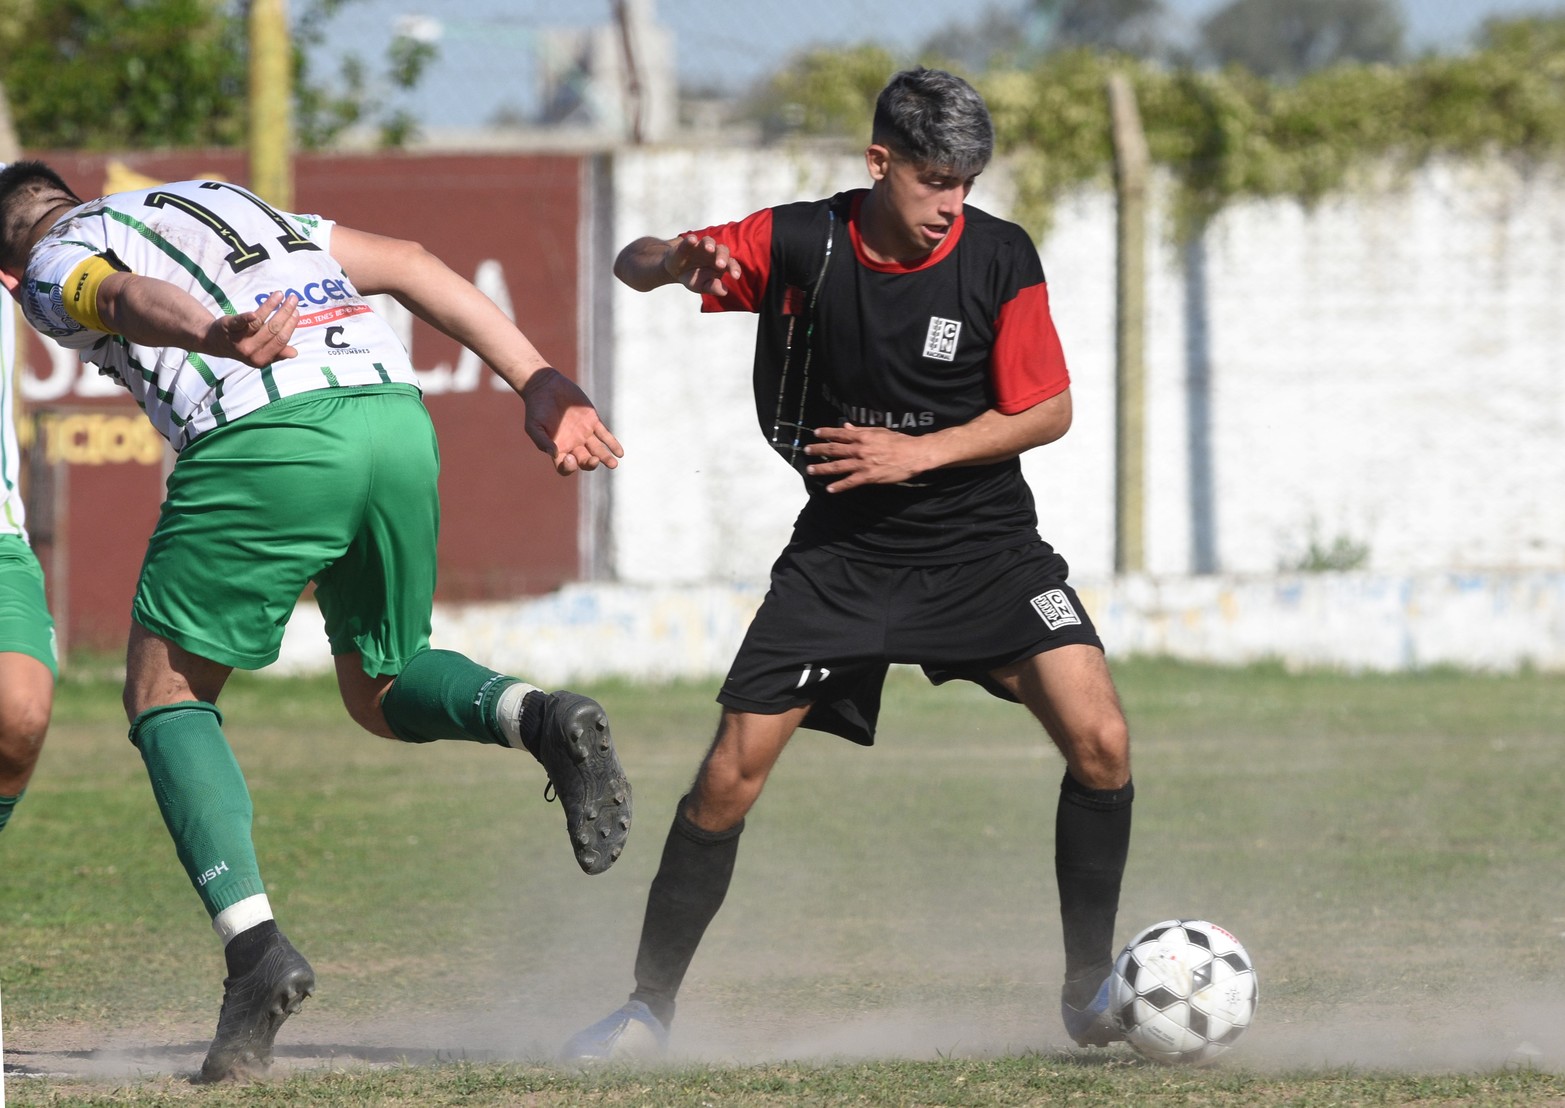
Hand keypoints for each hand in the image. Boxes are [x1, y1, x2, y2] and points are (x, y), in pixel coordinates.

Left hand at [211, 290, 298, 365]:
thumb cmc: (244, 345)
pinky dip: (246, 318)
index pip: (281, 340)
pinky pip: (239, 322)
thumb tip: (294, 353)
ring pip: (259, 322)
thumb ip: (277, 352)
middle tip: (293, 299)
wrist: (216, 343)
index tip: (296, 312)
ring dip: (271, 306)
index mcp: (262, 359)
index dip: (290, 325)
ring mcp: (238, 340)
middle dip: (285, 312)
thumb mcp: (261, 353)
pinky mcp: (227, 327)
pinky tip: (254, 313)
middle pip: (273, 329)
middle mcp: (250, 352)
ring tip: (280, 294)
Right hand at [520, 368, 624, 475]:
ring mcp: (584, 433)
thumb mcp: (534, 426)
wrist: (546, 386)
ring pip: (597, 450)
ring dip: (606, 458)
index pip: (565, 467)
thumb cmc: (536, 408)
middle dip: (590, 463)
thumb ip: (542, 441)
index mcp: (558, 449)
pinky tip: (620, 453)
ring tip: (613, 464)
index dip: (569, 467)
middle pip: (584, 461)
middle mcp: (572, 444)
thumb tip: (554, 454)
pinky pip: (605, 435)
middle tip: (595, 460)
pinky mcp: (592, 421)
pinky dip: (612, 444)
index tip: (570, 458)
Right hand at [665, 233, 741, 295]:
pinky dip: (691, 239)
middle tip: (720, 265)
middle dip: (722, 256)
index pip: (731, 264)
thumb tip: (724, 291)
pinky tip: (692, 240)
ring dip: (709, 244)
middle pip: (722, 250)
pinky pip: (690, 239)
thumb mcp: (702, 286)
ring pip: (708, 241)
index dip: (734, 269)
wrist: (676, 271)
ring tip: (709, 249)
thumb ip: (713, 288)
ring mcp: (701, 246)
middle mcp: (714, 252)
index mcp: (721, 264)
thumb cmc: (694, 278)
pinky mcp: (687, 243)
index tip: (735, 276)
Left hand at [804, 423, 931, 491]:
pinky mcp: (868, 477)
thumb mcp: (879, 431)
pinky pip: (850, 482)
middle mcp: (859, 449)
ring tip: (810, 470)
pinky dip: (839, 486)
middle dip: (818, 450)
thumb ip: (861, 430)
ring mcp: (862, 464)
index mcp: (862, 436)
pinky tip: (829, 489)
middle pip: (833, 449)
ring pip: (837, 466)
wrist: (913, 455)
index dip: (826, 433)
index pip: (839, 433)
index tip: (815, 433)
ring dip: (822, 468)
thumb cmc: (898, 441)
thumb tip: (846, 426)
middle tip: (806, 451)